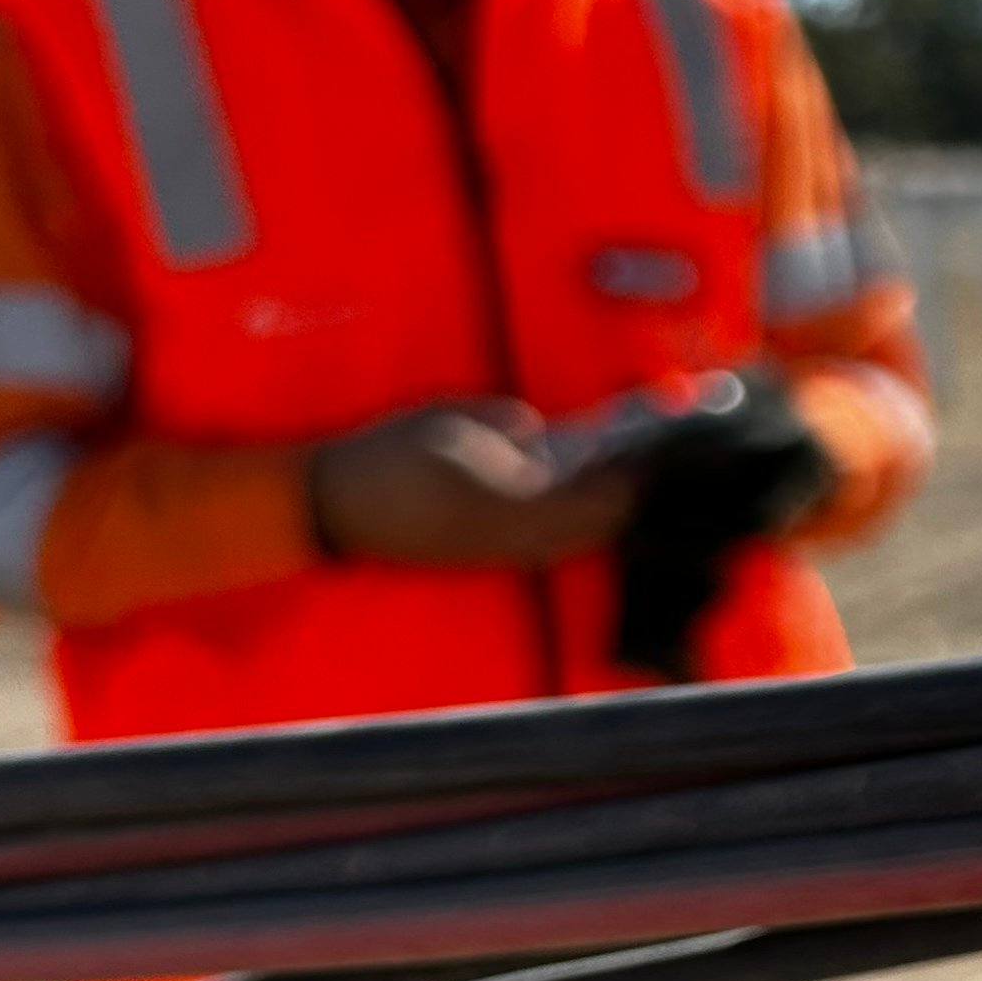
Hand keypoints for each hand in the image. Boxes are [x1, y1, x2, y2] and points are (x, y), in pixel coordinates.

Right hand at [308, 400, 644, 569]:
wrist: (335, 503)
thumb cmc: (392, 452)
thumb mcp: (453, 420)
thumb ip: (504, 424)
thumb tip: (541, 430)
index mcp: (509, 497)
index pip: (596, 500)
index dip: (627, 479)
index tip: (645, 452)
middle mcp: (510, 535)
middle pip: (591, 530)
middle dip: (621, 501)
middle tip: (637, 469)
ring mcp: (495, 553)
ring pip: (568, 545)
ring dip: (596, 520)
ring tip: (612, 486)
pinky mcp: (479, 560)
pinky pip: (541, 550)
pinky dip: (566, 532)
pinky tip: (569, 507)